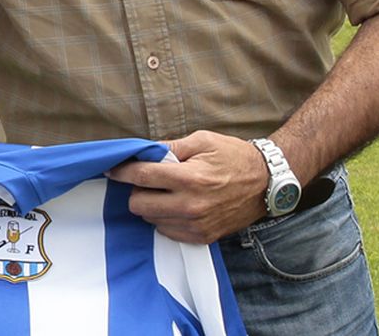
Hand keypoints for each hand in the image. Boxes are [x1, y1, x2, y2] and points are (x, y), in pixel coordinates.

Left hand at [106, 131, 269, 243]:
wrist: (267, 183)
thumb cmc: (234, 156)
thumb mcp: (202, 140)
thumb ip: (169, 146)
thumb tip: (142, 151)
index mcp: (189, 178)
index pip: (141, 177)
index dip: (121, 172)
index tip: (112, 170)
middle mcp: (190, 205)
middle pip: (139, 205)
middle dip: (137, 190)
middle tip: (148, 180)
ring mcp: (196, 225)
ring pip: (151, 220)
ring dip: (152, 206)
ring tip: (167, 192)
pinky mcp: (203, 237)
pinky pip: (167, 232)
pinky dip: (166, 219)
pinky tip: (177, 205)